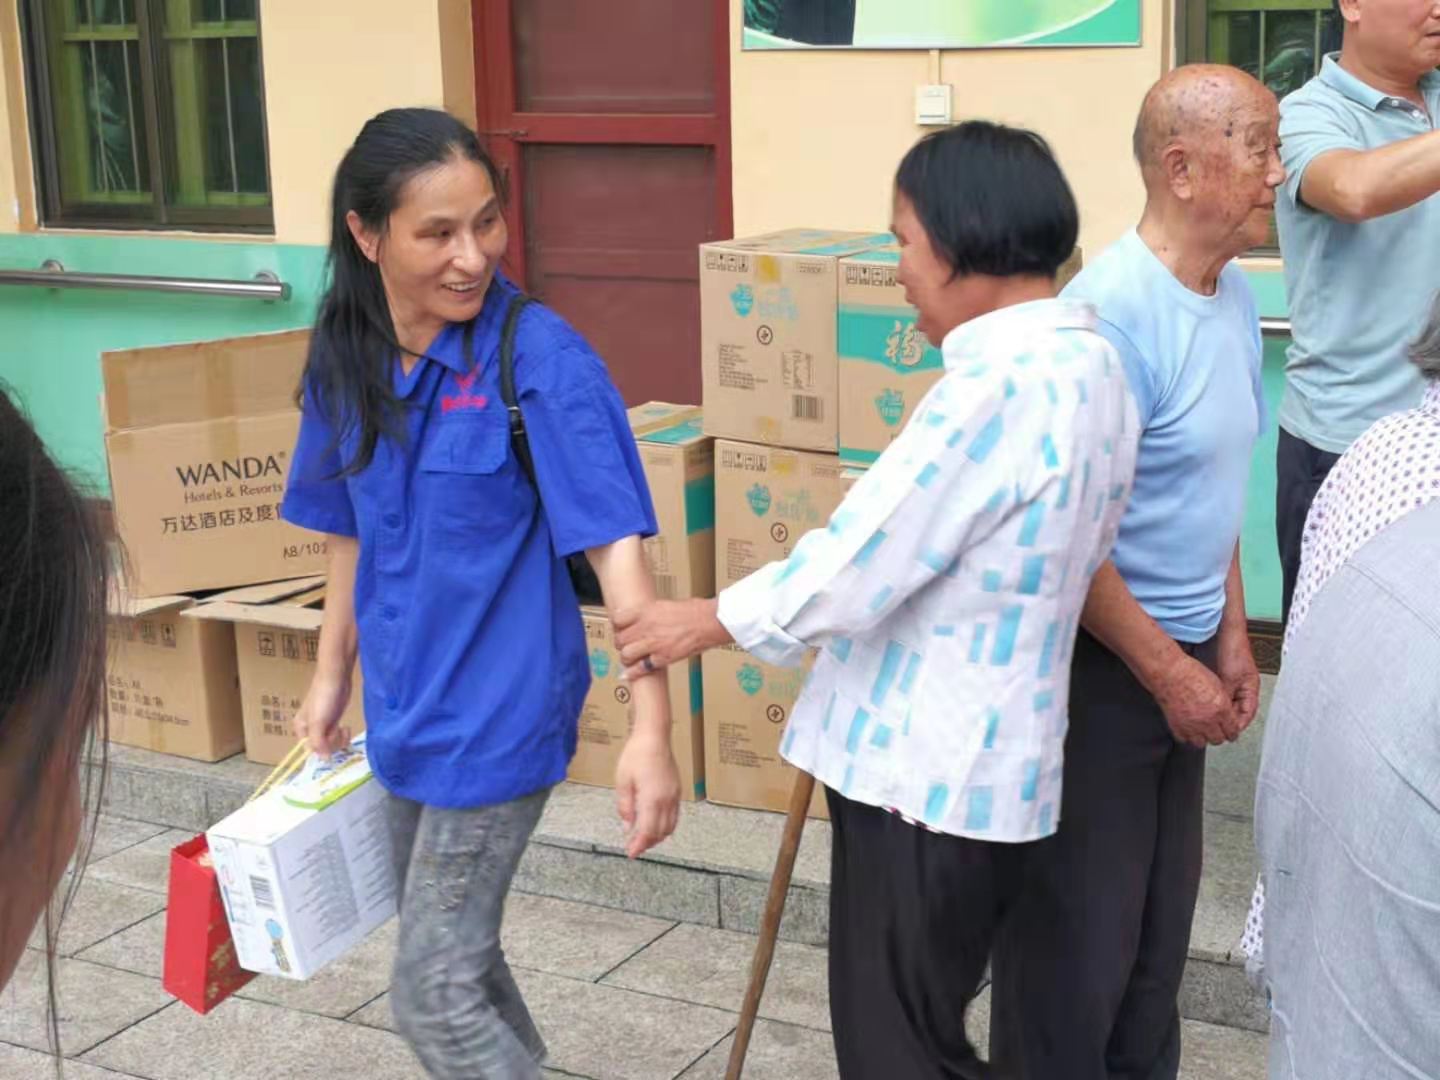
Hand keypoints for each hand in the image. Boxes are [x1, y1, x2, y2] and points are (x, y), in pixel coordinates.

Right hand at [293, 672, 352, 755]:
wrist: (337, 678)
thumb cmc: (324, 698)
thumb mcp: (318, 722)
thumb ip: (319, 742)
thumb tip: (324, 760)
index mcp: (301, 730)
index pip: (310, 750)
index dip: (322, 750)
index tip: (331, 742)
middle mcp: (310, 730)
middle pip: (322, 748)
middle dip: (333, 743)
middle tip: (338, 730)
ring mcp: (323, 726)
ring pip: (331, 744)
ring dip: (340, 740)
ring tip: (344, 729)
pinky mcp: (334, 722)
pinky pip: (337, 737)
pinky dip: (343, 736)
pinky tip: (346, 728)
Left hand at [614, 598, 726, 681]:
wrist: (709, 621)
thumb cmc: (695, 611)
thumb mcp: (666, 605)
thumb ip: (652, 613)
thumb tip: (646, 619)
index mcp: (646, 611)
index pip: (618, 619)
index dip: (617, 626)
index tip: (619, 629)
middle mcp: (646, 627)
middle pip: (620, 639)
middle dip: (621, 643)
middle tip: (625, 645)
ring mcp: (653, 644)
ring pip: (626, 654)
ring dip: (626, 658)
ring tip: (630, 658)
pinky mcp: (662, 658)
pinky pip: (641, 669)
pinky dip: (633, 674)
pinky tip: (627, 675)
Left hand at [614, 733, 679, 858]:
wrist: (654, 737)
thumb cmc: (636, 755)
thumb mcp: (623, 781)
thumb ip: (626, 807)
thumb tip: (627, 827)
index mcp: (652, 799)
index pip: (647, 831)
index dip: (639, 845)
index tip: (631, 853)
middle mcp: (667, 800)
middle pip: (660, 832)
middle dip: (647, 843)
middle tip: (634, 847)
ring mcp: (674, 796)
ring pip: (670, 826)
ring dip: (658, 836)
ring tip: (644, 839)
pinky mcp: (677, 790)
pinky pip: (674, 816)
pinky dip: (665, 826)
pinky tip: (655, 825)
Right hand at [1151, 655, 1240, 747]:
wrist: (1169, 673)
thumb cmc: (1191, 673)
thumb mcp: (1217, 685)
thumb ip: (1224, 703)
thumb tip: (1227, 713)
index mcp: (1221, 709)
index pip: (1233, 731)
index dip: (1232, 731)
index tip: (1230, 731)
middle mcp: (1207, 720)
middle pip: (1218, 739)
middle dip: (1219, 735)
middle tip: (1217, 730)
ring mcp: (1191, 725)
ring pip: (1202, 743)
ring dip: (1203, 737)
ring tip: (1202, 730)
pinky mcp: (1176, 726)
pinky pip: (1185, 739)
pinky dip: (1187, 735)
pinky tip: (1188, 728)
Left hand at [1217, 627, 1260, 734]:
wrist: (1227, 634)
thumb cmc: (1233, 652)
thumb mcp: (1230, 678)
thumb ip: (1227, 696)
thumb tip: (1221, 713)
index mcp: (1251, 688)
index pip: (1248, 713)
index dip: (1239, 724)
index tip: (1229, 733)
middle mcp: (1244, 687)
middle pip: (1238, 710)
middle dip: (1229, 720)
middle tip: (1218, 729)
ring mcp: (1235, 682)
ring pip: (1229, 703)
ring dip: (1221, 711)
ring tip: (1211, 720)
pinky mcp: (1225, 678)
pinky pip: (1222, 695)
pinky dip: (1216, 701)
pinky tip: (1207, 705)